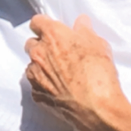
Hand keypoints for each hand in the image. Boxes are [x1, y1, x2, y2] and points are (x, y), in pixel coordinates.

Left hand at [24, 14, 130, 130]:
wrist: (96, 109)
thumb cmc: (98, 74)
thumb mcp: (99, 45)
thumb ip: (85, 31)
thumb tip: (80, 23)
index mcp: (52, 36)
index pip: (37, 22)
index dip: (45, 25)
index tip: (54, 30)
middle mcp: (38, 53)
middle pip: (31, 43)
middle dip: (42, 45)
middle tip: (60, 52)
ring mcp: (35, 75)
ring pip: (32, 65)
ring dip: (42, 66)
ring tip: (61, 74)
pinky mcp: (36, 94)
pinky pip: (36, 84)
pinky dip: (45, 84)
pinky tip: (60, 88)